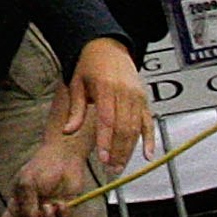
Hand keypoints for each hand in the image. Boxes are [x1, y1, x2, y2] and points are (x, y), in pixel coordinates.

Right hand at [0, 132, 96, 216]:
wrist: (64, 158)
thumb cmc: (41, 167)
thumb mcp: (27, 183)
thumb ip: (27, 204)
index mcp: (17, 205)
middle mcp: (32, 212)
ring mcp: (49, 214)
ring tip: (51, 205)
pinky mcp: (65, 212)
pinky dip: (63, 215)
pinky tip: (63, 202)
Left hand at [50, 36, 148, 172]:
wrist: (108, 47)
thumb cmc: (88, 65)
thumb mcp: (76, 83)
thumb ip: (75, 110)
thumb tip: (67, 131)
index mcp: (106, 87)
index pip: (107, 119)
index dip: (105, 140)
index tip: (102, 158)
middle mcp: (125, 92)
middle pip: (124, 127)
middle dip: (118, 151)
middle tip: (111, 169)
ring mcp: (137, 96)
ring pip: (136, 128)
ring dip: (129, 149)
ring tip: (120, 166)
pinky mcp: (144, 99)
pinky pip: (148, 122)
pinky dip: (149, 138)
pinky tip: (148, 154)